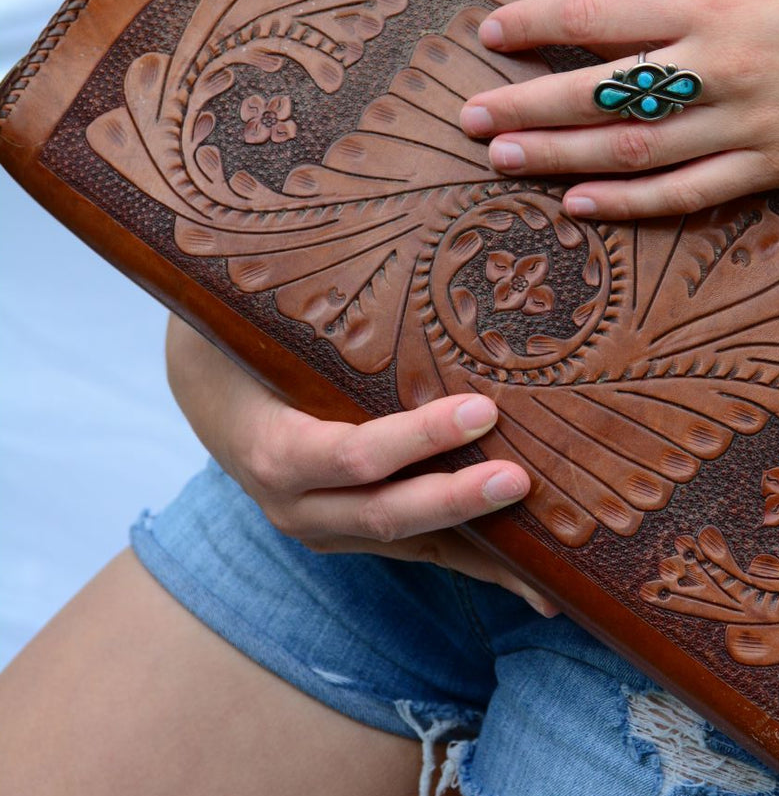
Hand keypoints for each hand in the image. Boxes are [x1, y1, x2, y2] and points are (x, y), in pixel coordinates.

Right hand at [164, 316, 559, 616]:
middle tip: (522, 478)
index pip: (351, 454)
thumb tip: (377, 212)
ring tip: (550, 557)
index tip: (480, 411)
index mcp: (273, 450)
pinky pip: (423, 555)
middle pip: (386, 514)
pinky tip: (538, 583)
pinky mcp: (358, 538)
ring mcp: (329, 530)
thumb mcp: (255, 318)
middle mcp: (299, 507)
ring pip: (411, 546)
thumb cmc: (244, 339)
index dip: (416, 438)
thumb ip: (303, 288)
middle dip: (457, 501)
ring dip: (482, 554)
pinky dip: (480, 567)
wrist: (210, 395)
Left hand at [460, 0, 778, 216]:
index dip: (533, 26)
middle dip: (526, 106)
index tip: (486, 35)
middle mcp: (723, 63)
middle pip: (600, 93)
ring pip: (635, 150)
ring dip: (560, 159)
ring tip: (503, 160)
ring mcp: (751, 122)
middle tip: (467, 117)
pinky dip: (632, 203)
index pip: (597, 15)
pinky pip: (691, 193)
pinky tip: (582, 205)